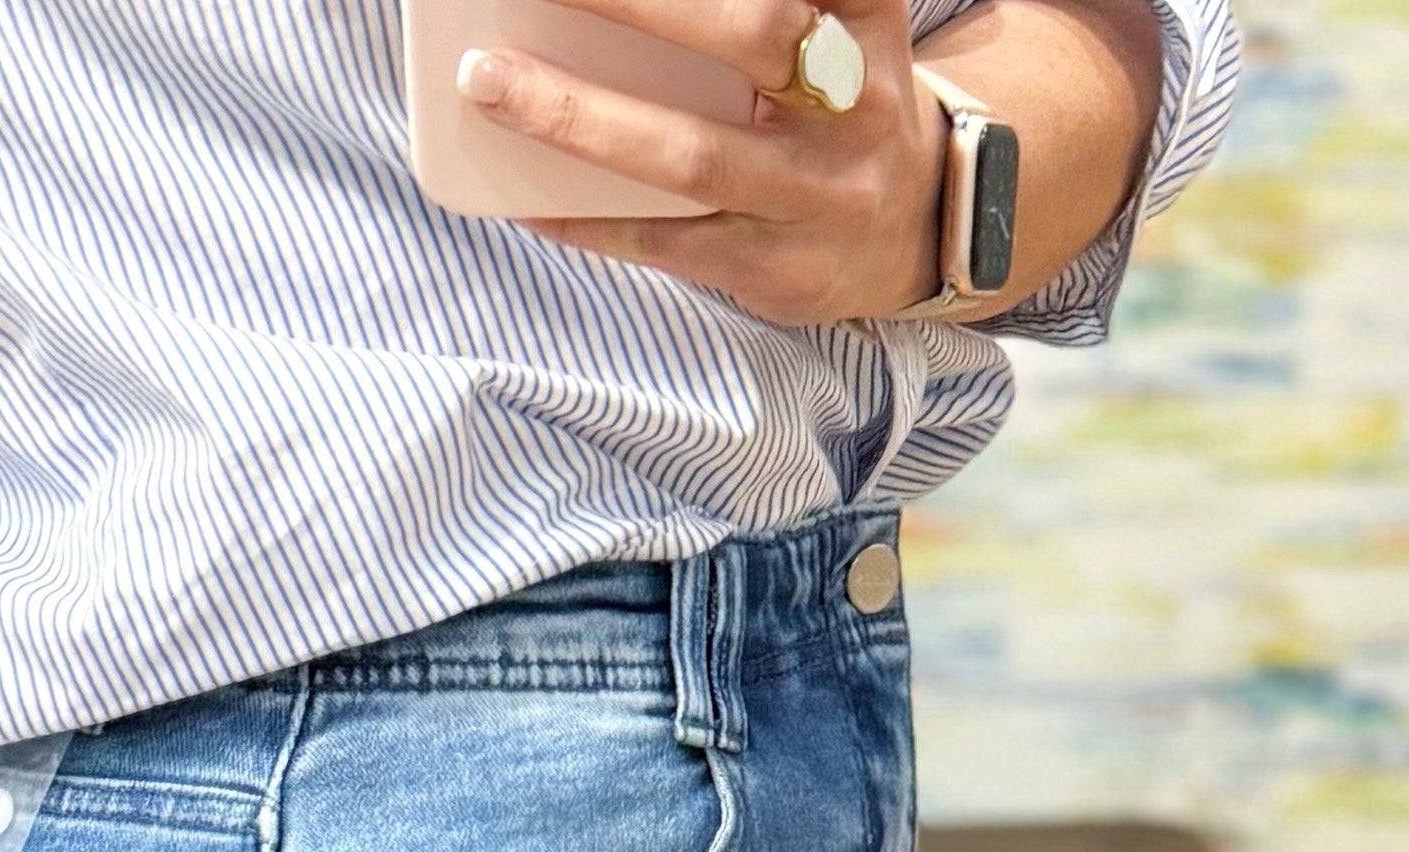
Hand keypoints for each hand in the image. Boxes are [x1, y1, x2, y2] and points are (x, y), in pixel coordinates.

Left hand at [457, 0, 949, 323]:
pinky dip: (585, 218)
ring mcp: (813, 195)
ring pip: (693, 156)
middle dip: (637, 3)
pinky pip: (662, 243)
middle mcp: (850, 103)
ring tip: (490, 82)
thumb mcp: (837, 24)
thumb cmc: (841, 104)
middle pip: (752, 34)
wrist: (918, 229)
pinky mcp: (771, 268)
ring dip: (580, 118)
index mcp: (863, 22)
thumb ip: (773, 4)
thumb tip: (626, 9)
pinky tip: (521, 198)